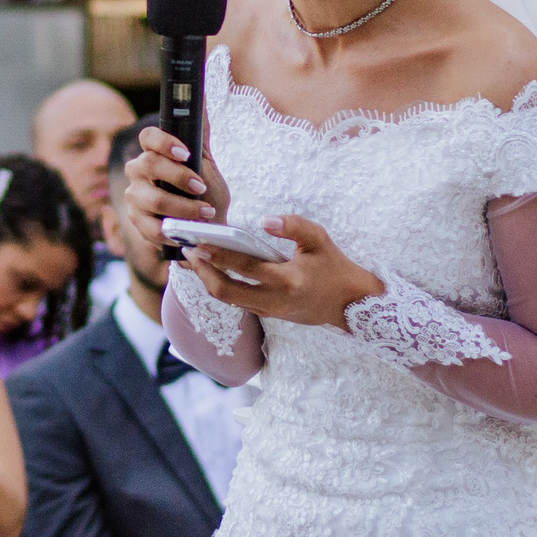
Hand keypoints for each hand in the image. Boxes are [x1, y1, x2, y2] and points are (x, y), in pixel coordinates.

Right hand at [121, 127, 230, 254]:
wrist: (210, 227)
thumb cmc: (206, 191)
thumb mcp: (207, 160)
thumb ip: (200, 130)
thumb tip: (200, 91)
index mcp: (153, 153)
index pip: (148, 137)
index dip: (164, 142)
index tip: (186, 153)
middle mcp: (138, 173)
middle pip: (148, 164)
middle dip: (178, 176)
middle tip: (201, 187)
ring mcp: (135, 199)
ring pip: (152, 198)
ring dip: (183, 207)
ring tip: (205, 212)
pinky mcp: (138, 224)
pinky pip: (150, 227)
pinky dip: (172, 231)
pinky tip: (188, 231)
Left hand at [178, 215, 380, 330]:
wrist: (350, 304)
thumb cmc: (334, 267)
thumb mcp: (320, 239)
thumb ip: (294, 225)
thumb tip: (265, 221)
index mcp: (287, 280)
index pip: (245, 267)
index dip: (219, 256)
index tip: (198, 243)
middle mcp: (274, 300)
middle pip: (225, 292)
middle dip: (202, 272)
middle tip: (187, 252)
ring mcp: (269, 311)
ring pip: (228, 300)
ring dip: (207, 280)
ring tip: (193, 260)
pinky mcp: (268, 315)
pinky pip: (237, 301)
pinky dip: (221, 286)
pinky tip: (211, 270)